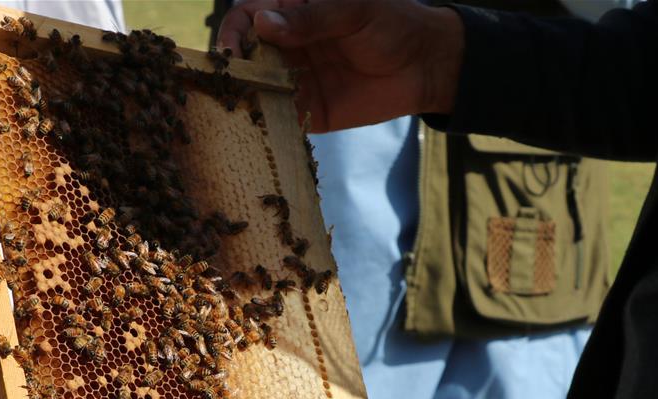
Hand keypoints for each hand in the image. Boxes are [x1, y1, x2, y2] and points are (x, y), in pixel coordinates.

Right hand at [216, 0, 464, 132]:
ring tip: (241, 110)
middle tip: (235, 85)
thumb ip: (310, 19)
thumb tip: (263, 24)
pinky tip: (262, 128)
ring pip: (259, 90)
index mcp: (293, 11)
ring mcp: (297, 81)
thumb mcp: (352, 11)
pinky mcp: (310, 112)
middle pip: (247, 57)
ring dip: (247, 100)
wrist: (424, 64)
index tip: (233, 50)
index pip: (249, 17)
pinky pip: (282, 120)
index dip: (235, 31)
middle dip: (236, 71)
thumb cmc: (391, 23)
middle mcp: (288, 47)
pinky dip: (269, 124)